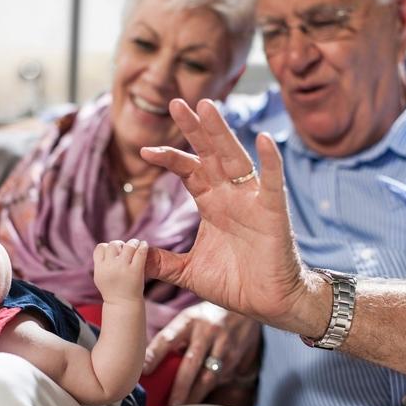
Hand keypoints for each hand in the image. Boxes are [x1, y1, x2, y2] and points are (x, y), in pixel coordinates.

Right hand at [93, 239, 147, 304]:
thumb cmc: (112, 289)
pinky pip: (141, 252)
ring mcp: (124, 268)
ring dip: (133, 242)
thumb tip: (107, 246)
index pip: (100, 247)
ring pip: (128, 245)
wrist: (123, 304)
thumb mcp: (100, 277)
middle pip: (114, 245)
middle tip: (126, 248)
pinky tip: (144, 245)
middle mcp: (110, 267)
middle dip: (120, 244)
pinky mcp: (136, 270)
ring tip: (136, 244)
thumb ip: (101, 263)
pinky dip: (143, 246)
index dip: (107, 246)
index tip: (114, 251)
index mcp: (100, 269)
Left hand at [141, 99, 321, 335]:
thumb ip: (161, 262)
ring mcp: (252, 200)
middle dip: (193, 128)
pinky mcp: (273, 212)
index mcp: (211, 204)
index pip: (188, 171)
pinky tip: (264, 139)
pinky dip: (270, 161)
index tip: (145, 150)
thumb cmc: (236, 283)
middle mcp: (230, 195)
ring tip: (207, 106)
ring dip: (221, 132)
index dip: (169, 158)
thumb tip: (132, 254)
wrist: (269, 303)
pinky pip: (272, 182)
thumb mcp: (189, 272)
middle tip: (175, 102)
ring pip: (234, 158)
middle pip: (209, 153)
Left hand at [143, 302, 259, 405]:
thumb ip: (174, 339)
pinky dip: (207, 390)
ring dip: (195, 395)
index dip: (155, 354)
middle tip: (170, 403)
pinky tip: (197, 398)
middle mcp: (207, 331)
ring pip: (209, 375)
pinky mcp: (235, 356)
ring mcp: (223, 344)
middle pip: (192, 362)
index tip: (144, 370)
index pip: (168, 338)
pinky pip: (220, 378)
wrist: (243, 303)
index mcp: (189, 320)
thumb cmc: (206, 317)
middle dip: (181, 386)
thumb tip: (150, 365)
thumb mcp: (189, 319)